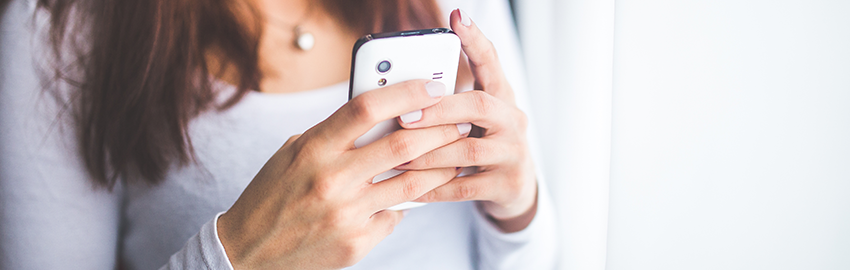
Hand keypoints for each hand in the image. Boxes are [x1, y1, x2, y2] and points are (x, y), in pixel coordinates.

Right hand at [217, 80, 466, 268]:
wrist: (248, 253)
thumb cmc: (272, 196)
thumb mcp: (293, 154)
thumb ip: (333, 135)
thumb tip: (382, 115)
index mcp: (313, 149)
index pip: (366, 108)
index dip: (406, 93)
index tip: (432, 87)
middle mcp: (331, 179)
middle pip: (402, 144)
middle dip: (440, 129)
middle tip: (458, 121)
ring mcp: (346, 213)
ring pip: (411, 183)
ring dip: (440, 167)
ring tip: (455, 156)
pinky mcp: (356, 242)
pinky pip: (395, 215)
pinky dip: (405, 203)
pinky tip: (411, 196)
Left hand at [396, 9, 538, 232]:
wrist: (515, 188)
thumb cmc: (482, 144)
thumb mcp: (472, 118)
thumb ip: (447, 102)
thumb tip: (398, 89)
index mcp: (501, 96)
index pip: (491, 62)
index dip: (475, 40)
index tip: (457, 17)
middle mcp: (512, 120)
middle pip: (479, 105)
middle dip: (439, 110)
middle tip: (404, 116)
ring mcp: (513, 153)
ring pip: (469, 150)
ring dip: (430, 153)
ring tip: (399, 156)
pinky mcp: (507, 184)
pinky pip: (465, 187)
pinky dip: (435, 187)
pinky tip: (412, 189)